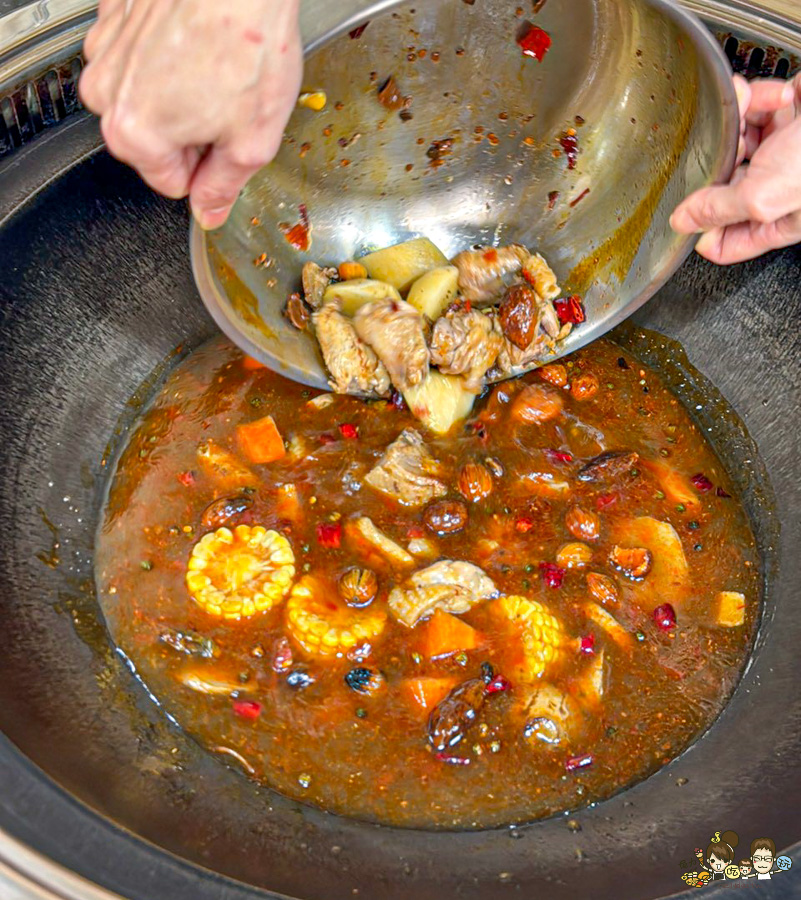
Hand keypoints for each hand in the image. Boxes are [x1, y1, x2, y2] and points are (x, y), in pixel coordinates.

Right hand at [79, 0, 302, 229]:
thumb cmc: (247, 43)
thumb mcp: (252, 142)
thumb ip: (224, 186)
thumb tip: (209, 211)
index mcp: (136, 135)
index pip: (172, 184)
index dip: (208, 170)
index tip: (227, 145)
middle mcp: (107, 94)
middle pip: (155, 143)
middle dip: (193, 134)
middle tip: (229, 105)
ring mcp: (105, 51)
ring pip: (146, 100)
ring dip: (180, 95)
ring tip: (217, 70)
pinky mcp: (113, 16)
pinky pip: (140, 57)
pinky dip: (168, 56)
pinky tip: (199, 44)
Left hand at [670, 73, 800, 263]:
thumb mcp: (766, 195)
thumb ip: (720, 210)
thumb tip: (684, 224)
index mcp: (775, 220)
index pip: (724, 242)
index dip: (700, 228)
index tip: (684, 210)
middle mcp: (776, 188)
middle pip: (721, 187)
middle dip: (718, 162)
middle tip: (723, 150)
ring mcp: (782, 150)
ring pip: (734, 140)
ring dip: (736, 121)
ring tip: (751, 112)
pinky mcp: (787, 113)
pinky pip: (753, 107)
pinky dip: (756, 97)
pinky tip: (777, 97)